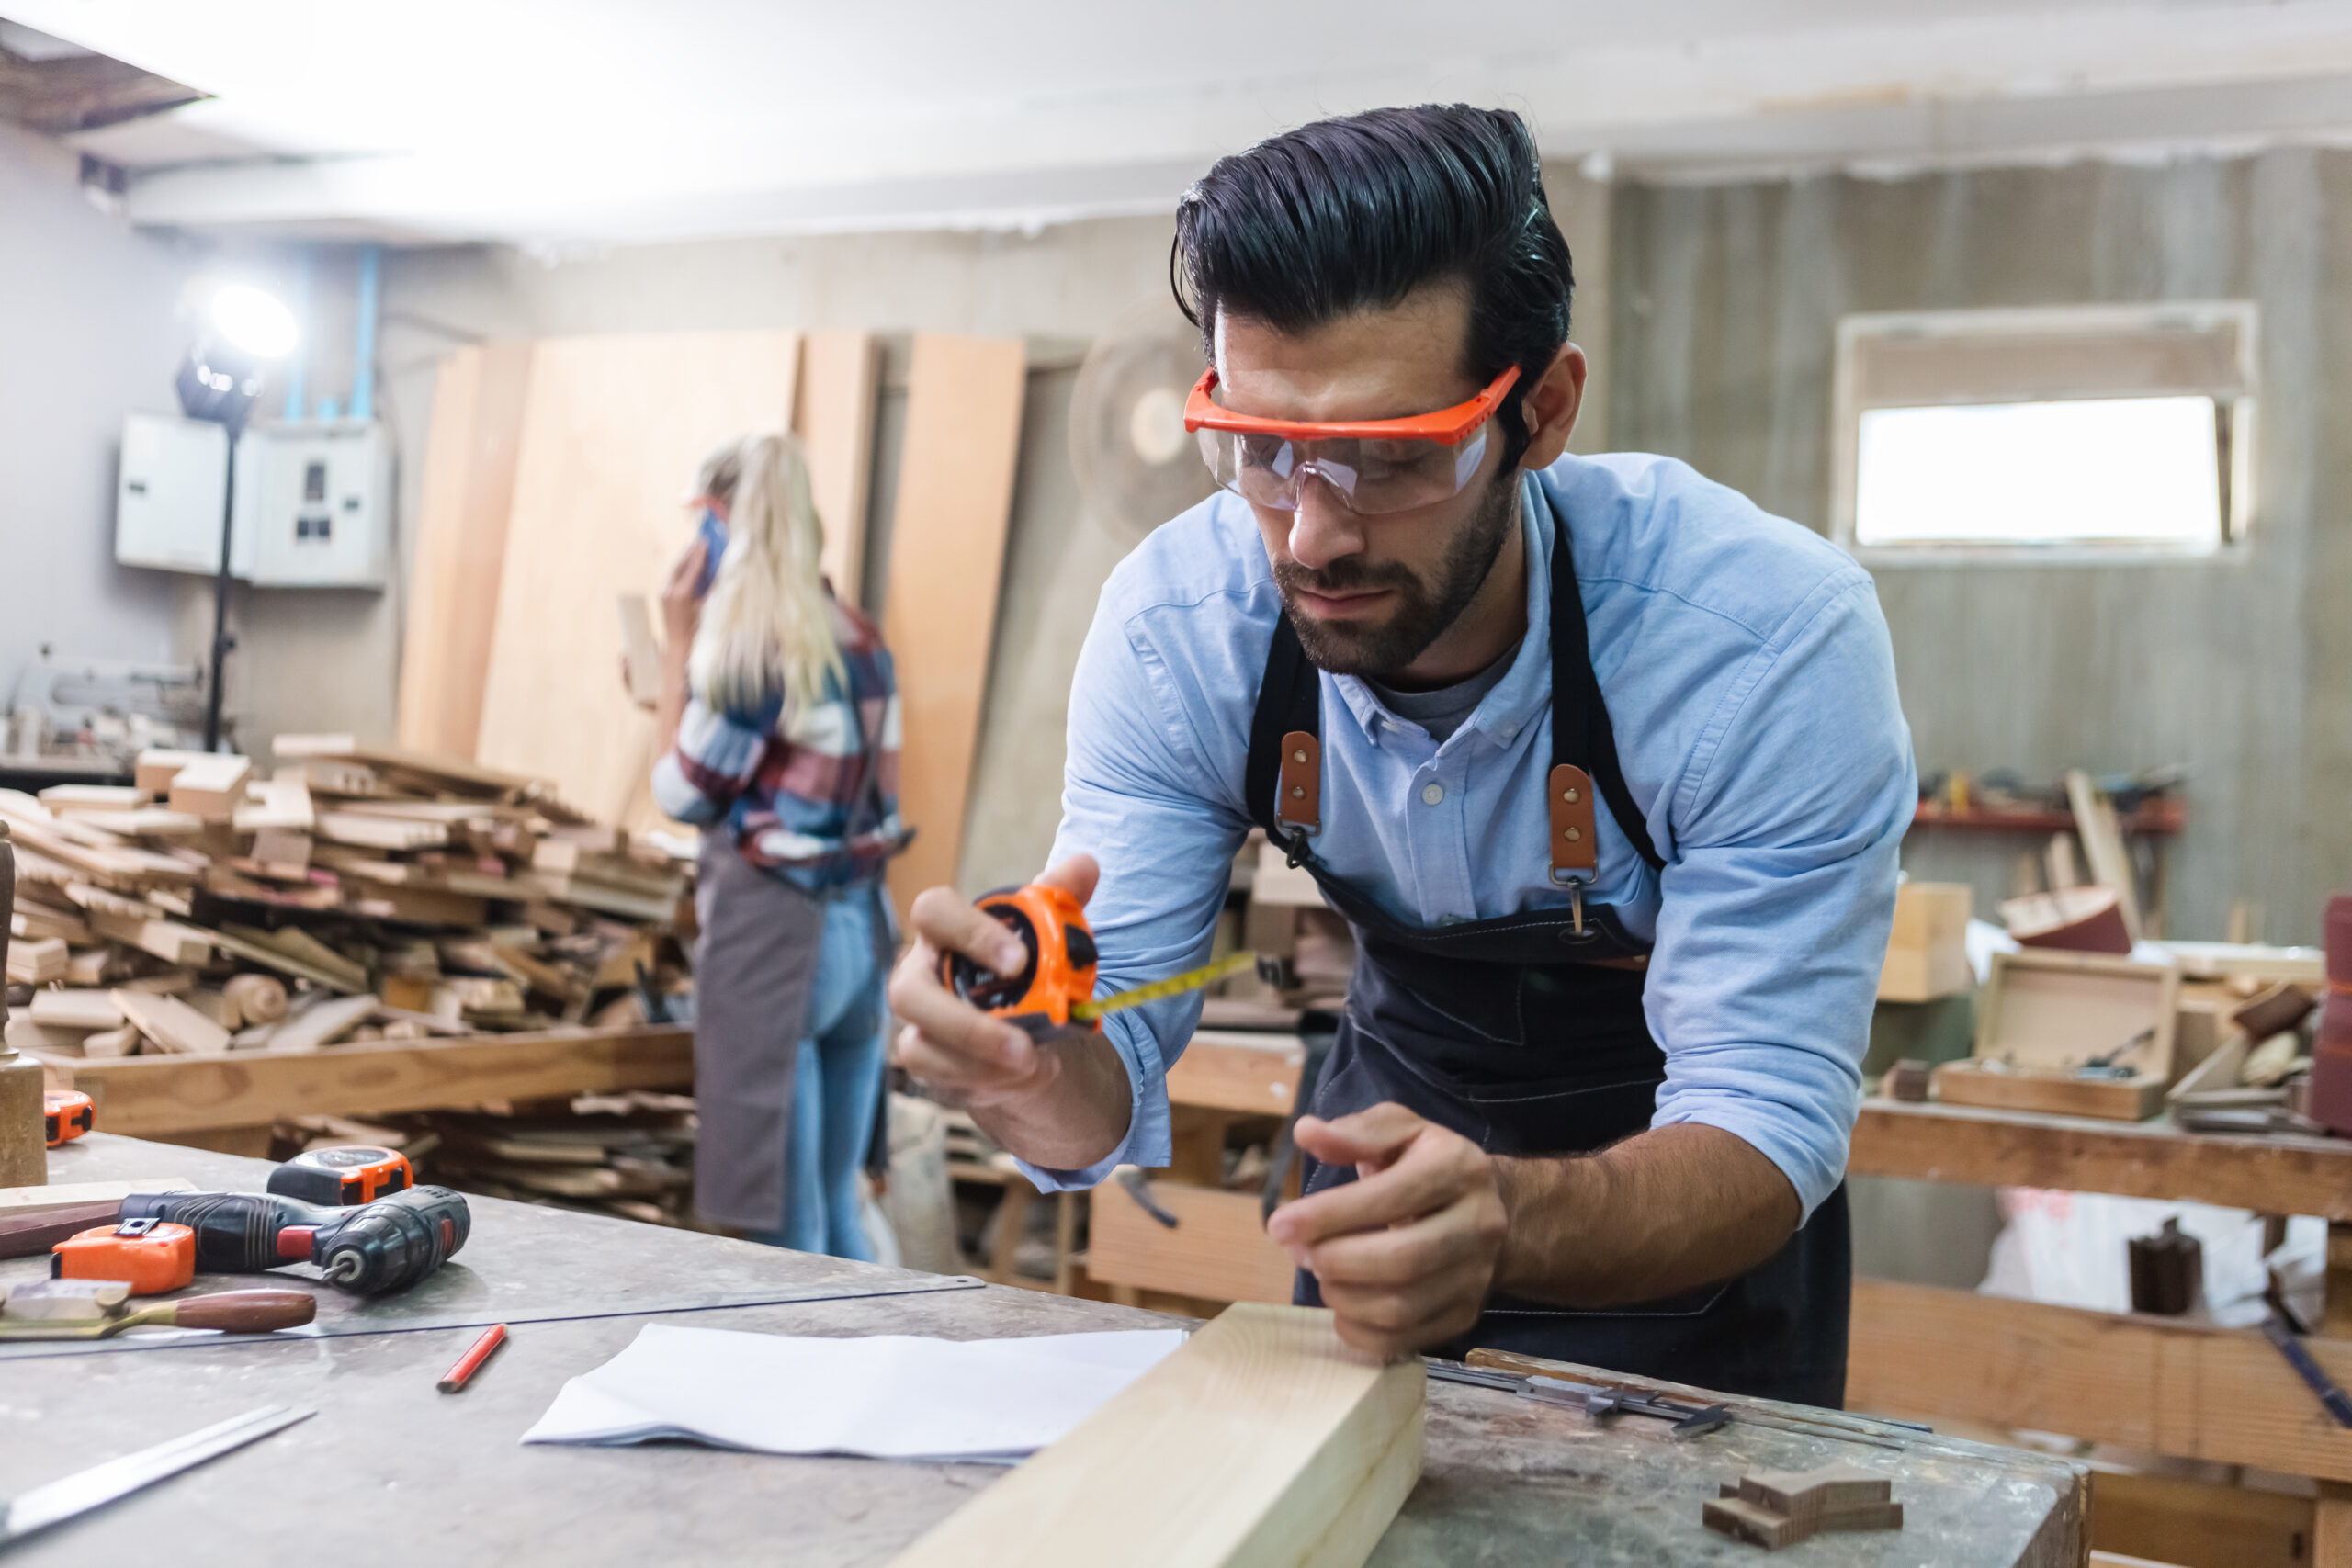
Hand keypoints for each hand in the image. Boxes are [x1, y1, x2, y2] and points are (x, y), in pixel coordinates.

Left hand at [661, 537, 707, 649]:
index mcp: (682, 594)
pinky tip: (688, 565)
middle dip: (690, 552)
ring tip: (694, 548)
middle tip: (700, 540)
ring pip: (675, 570)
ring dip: (685, 559)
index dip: (700, 555)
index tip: (706, 542)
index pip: (692, 569)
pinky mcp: (663, 597)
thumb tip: (717, 574)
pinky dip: (682, 570)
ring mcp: (664, 593)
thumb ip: (710, 590)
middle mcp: (670, 591)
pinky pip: (673, 578)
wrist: (678, 647)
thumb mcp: (707, 609)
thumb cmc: (697, 632)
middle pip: (680, 565)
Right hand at [888, 856, 1100, 1114]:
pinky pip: (936, 1075)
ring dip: (978, 1059)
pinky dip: (980, 1078)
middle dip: (965, 1023)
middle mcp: (918, 974)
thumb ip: (1060, 899)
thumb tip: (1085, 865)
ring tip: (1031, 1061)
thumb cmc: (1023, 969)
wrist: (1024, 1027)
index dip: (971, 933)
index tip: (1020, 961)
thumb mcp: (1045, 934)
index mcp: (943, 930)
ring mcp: (916, 1022)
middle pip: (907, 993)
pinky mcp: (925, 1061)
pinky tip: (1021, 1075)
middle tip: (1022, 1041)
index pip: (933, 911)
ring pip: (918, 1044)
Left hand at [1265, 1104, 1508, 1358]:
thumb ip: (1356, 1131)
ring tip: (1322, 1276)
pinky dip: (1361, 1332)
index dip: (1329, 1215)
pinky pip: (1405, 1340)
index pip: (1391, 1196)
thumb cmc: (1427, 1166)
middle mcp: (1479, 1223)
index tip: (1279, 1225)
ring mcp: (1476, 1276)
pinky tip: (1343, 1308)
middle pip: (1402, 1259)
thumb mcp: (1400, 1130)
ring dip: (1344, 1297)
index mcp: (1459, 1168)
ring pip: (1402, 1307)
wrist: (1493, 1212)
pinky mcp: (1465, 1315)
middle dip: (1336, 1260)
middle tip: (1300, 1253)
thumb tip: (1306, 1132)